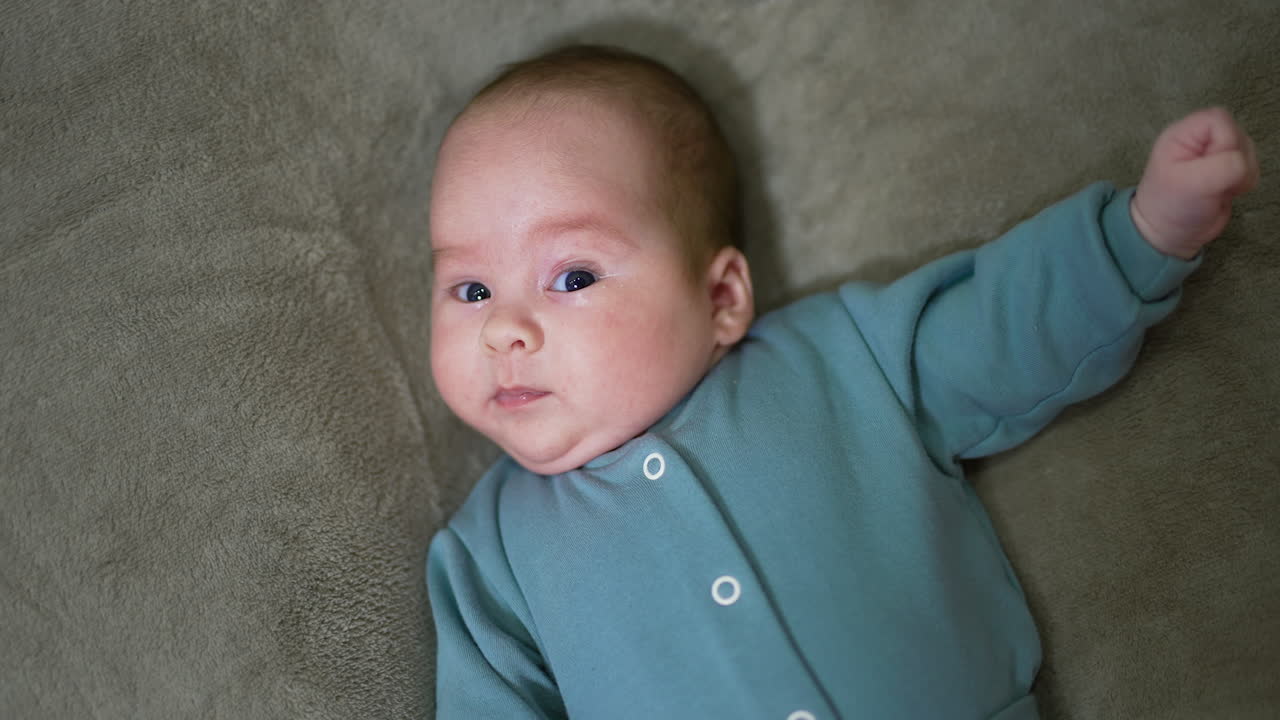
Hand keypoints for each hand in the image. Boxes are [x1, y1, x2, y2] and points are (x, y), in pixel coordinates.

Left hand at [1131, 107, 1259, 259]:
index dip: (1225, 141)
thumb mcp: (1193, 184)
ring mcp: (1214, 154)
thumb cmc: (1172, 206)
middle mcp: (1199, 139)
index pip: (1220, 118)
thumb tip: (1243, 162)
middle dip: (1237, 160)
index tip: (1212, 166)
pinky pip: (1250, 165)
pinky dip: (1245, 180)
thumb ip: (1225, 166)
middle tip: (1217, 182)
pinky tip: (1225, 192)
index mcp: (1183, 134)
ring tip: (1219, 190)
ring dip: (1242, 173)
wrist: (1170, 234)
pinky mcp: (1227, 169)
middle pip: (1238, 133)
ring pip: (1247, 149)